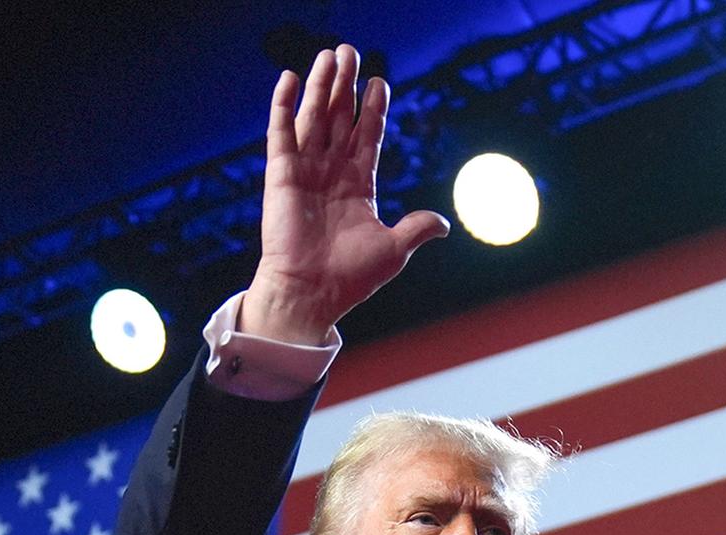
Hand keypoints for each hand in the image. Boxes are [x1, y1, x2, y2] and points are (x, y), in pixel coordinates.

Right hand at [240, 44, 448, 343]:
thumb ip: (416, 229)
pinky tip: (288, 78)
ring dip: (320, 85)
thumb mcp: (394, 250)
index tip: (380, 82)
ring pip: (313, 118)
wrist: (312, 293)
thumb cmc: (350, 278)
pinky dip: (282, 106)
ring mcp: (305, 172)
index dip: (373, 109)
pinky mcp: (280, 175)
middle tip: (350, 51)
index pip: (367, 136)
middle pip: (340, 118)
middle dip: (345, 86)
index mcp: (358, 186)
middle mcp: (331, 174)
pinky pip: (281, 133)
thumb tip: (444, 224)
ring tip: (329, 54)